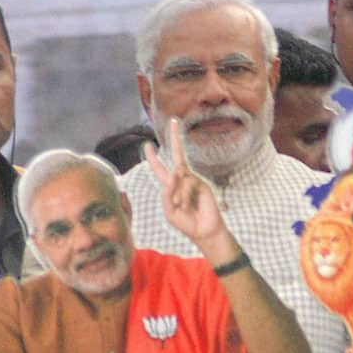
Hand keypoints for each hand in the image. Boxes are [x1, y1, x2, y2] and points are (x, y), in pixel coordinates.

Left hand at [144, 117, 223, 244]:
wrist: (204, 231)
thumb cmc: (186, 222)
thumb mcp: (169, 210)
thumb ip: (167, 193)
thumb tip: (172, 175)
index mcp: (171, 186)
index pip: (161, 169)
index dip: (153, 158)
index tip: (147, 145)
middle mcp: (182, 179)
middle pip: (177, 154)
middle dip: (175, 138)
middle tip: (174, 121)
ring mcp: (193, 180)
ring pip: (179, 177)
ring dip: (177, 194)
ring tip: (181, 207)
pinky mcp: (202, 183)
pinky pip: (187, 183)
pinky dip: (184, 195)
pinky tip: (186, 205)